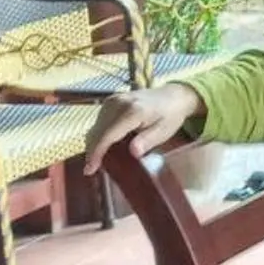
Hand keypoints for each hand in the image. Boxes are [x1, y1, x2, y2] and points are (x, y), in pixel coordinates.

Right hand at [83, 83, 204, 174]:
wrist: (173, 96)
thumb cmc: (170, 115)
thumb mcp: (164, 131)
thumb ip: (147, 141)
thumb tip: (133, 152)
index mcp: (133, 112)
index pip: (107, 135)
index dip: (96, 153)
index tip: (90, 169)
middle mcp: (119, 103)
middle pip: (96, 132)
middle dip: (92, 151)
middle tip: (93, 168)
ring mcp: (113, 100)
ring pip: (95, 127)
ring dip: (94, 143)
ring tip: (98, 159)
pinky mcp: (110, 100)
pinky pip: (99, 121)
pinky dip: (99, 134)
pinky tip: (105, 144)